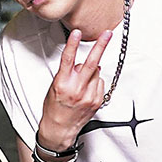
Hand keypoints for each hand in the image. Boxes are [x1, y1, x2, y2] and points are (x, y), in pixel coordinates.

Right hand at [38, 28, 111, 150]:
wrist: (60, 128)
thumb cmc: (54, 107)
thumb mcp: (55, 87)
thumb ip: (68, 74)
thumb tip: (81, 64)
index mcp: (62, 84)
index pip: (68, 60)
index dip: (72, 44)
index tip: (76, 33)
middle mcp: (76, 89)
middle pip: (91, 63)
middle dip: (100, 46)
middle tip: (107, 34)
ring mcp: (88, 96)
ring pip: (96, 73)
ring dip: (91, 72)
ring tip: (81, 83)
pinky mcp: (97, 101)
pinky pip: (100, 83)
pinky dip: (95, 82)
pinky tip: (87, 90)